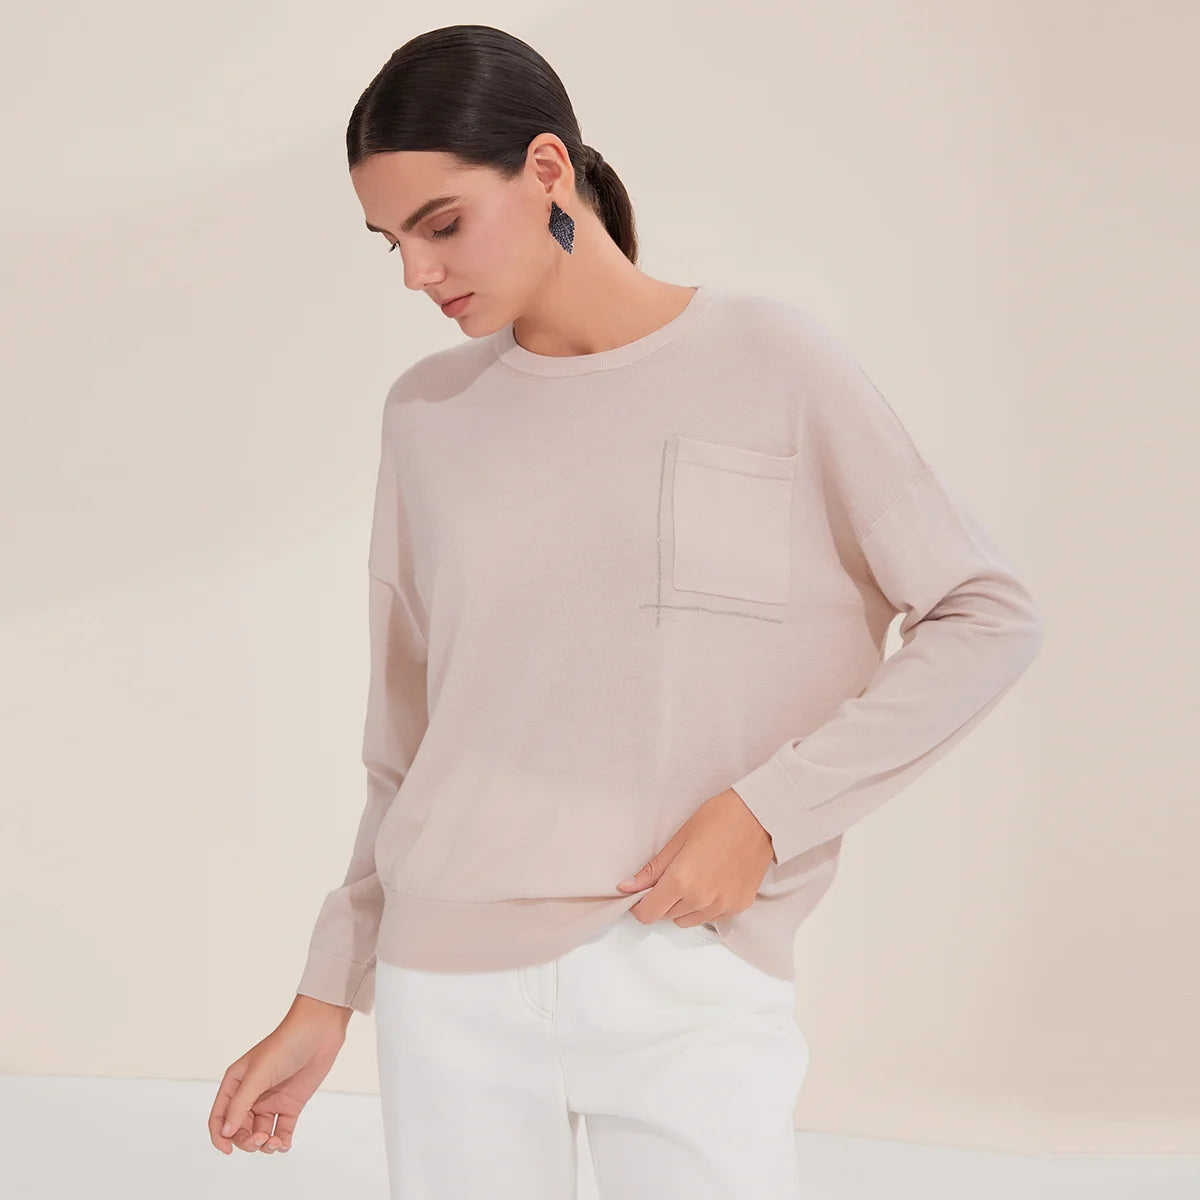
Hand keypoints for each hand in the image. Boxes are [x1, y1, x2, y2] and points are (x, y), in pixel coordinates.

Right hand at [208, 994, 351, 1155]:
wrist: (319, 1032)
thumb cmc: (285, 1045)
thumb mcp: (258, 1074)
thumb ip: (240, 1104)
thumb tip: (224, 1132)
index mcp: (235, 1084)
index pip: (219, 1117)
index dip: (220, 1137)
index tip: (229, 1150)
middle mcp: (251, 1095)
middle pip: (239, 1130)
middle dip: (247, 1141)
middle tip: (262, 1139)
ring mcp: (271, 1101)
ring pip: (260, 1134)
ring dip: (264, 1145)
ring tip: (275, 1142)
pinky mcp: (290, 1105)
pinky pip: (281, 1131)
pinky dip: (281, 1142)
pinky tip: (284, 1144)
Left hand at [616, 786, 775, 927]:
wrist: (759, 816)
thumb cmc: (718, 819)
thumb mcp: (679, 839)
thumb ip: (653, 869)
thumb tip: (626, 887)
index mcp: (681, 881)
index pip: (648, 914)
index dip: (640, 904)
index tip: (642, 892)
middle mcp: (701, 900)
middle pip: (667, 916)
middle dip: (663, 900)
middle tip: (672, 874)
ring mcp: (722, 906)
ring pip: (688, 920)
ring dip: (683, 906)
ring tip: (693, 877)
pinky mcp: (739, 906)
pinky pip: (711, 917)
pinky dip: (705, 906)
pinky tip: (711, 881)